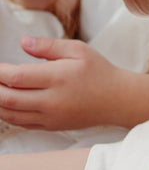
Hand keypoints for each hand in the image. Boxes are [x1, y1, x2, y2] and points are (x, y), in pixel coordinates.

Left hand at [0, 37, 124, 129]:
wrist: (116, 99)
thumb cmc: (98, 70)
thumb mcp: (78, 50)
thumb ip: (49, 46)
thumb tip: (23, 42)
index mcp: (58, 77)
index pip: (18, 77)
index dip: (0, 72)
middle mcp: (52, 101)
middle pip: (9, 98)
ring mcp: (50, 117)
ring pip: (11, 114)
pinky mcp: (50, 127)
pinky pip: (21, 123)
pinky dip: (8, 114)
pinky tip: (5, 104)